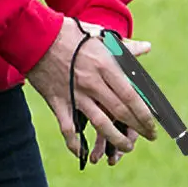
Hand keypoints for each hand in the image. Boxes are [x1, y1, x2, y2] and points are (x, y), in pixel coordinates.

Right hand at [26, 19, 156, 165]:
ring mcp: (75, 94)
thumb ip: (125, 47)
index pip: (131, 96)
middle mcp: (93, 83)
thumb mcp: (100, 36)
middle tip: (148, 137)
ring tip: (127, 148)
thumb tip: (146, 47)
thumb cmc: (69, 34)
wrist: (35, 36)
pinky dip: (76, 143)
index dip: (144, 115)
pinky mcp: (58, 101)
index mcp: (106, 66)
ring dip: (115, 140)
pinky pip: (68, 128)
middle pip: (120, 112)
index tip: (152, 125)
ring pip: (100, 124)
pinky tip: (83, 152)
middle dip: (137, 128)